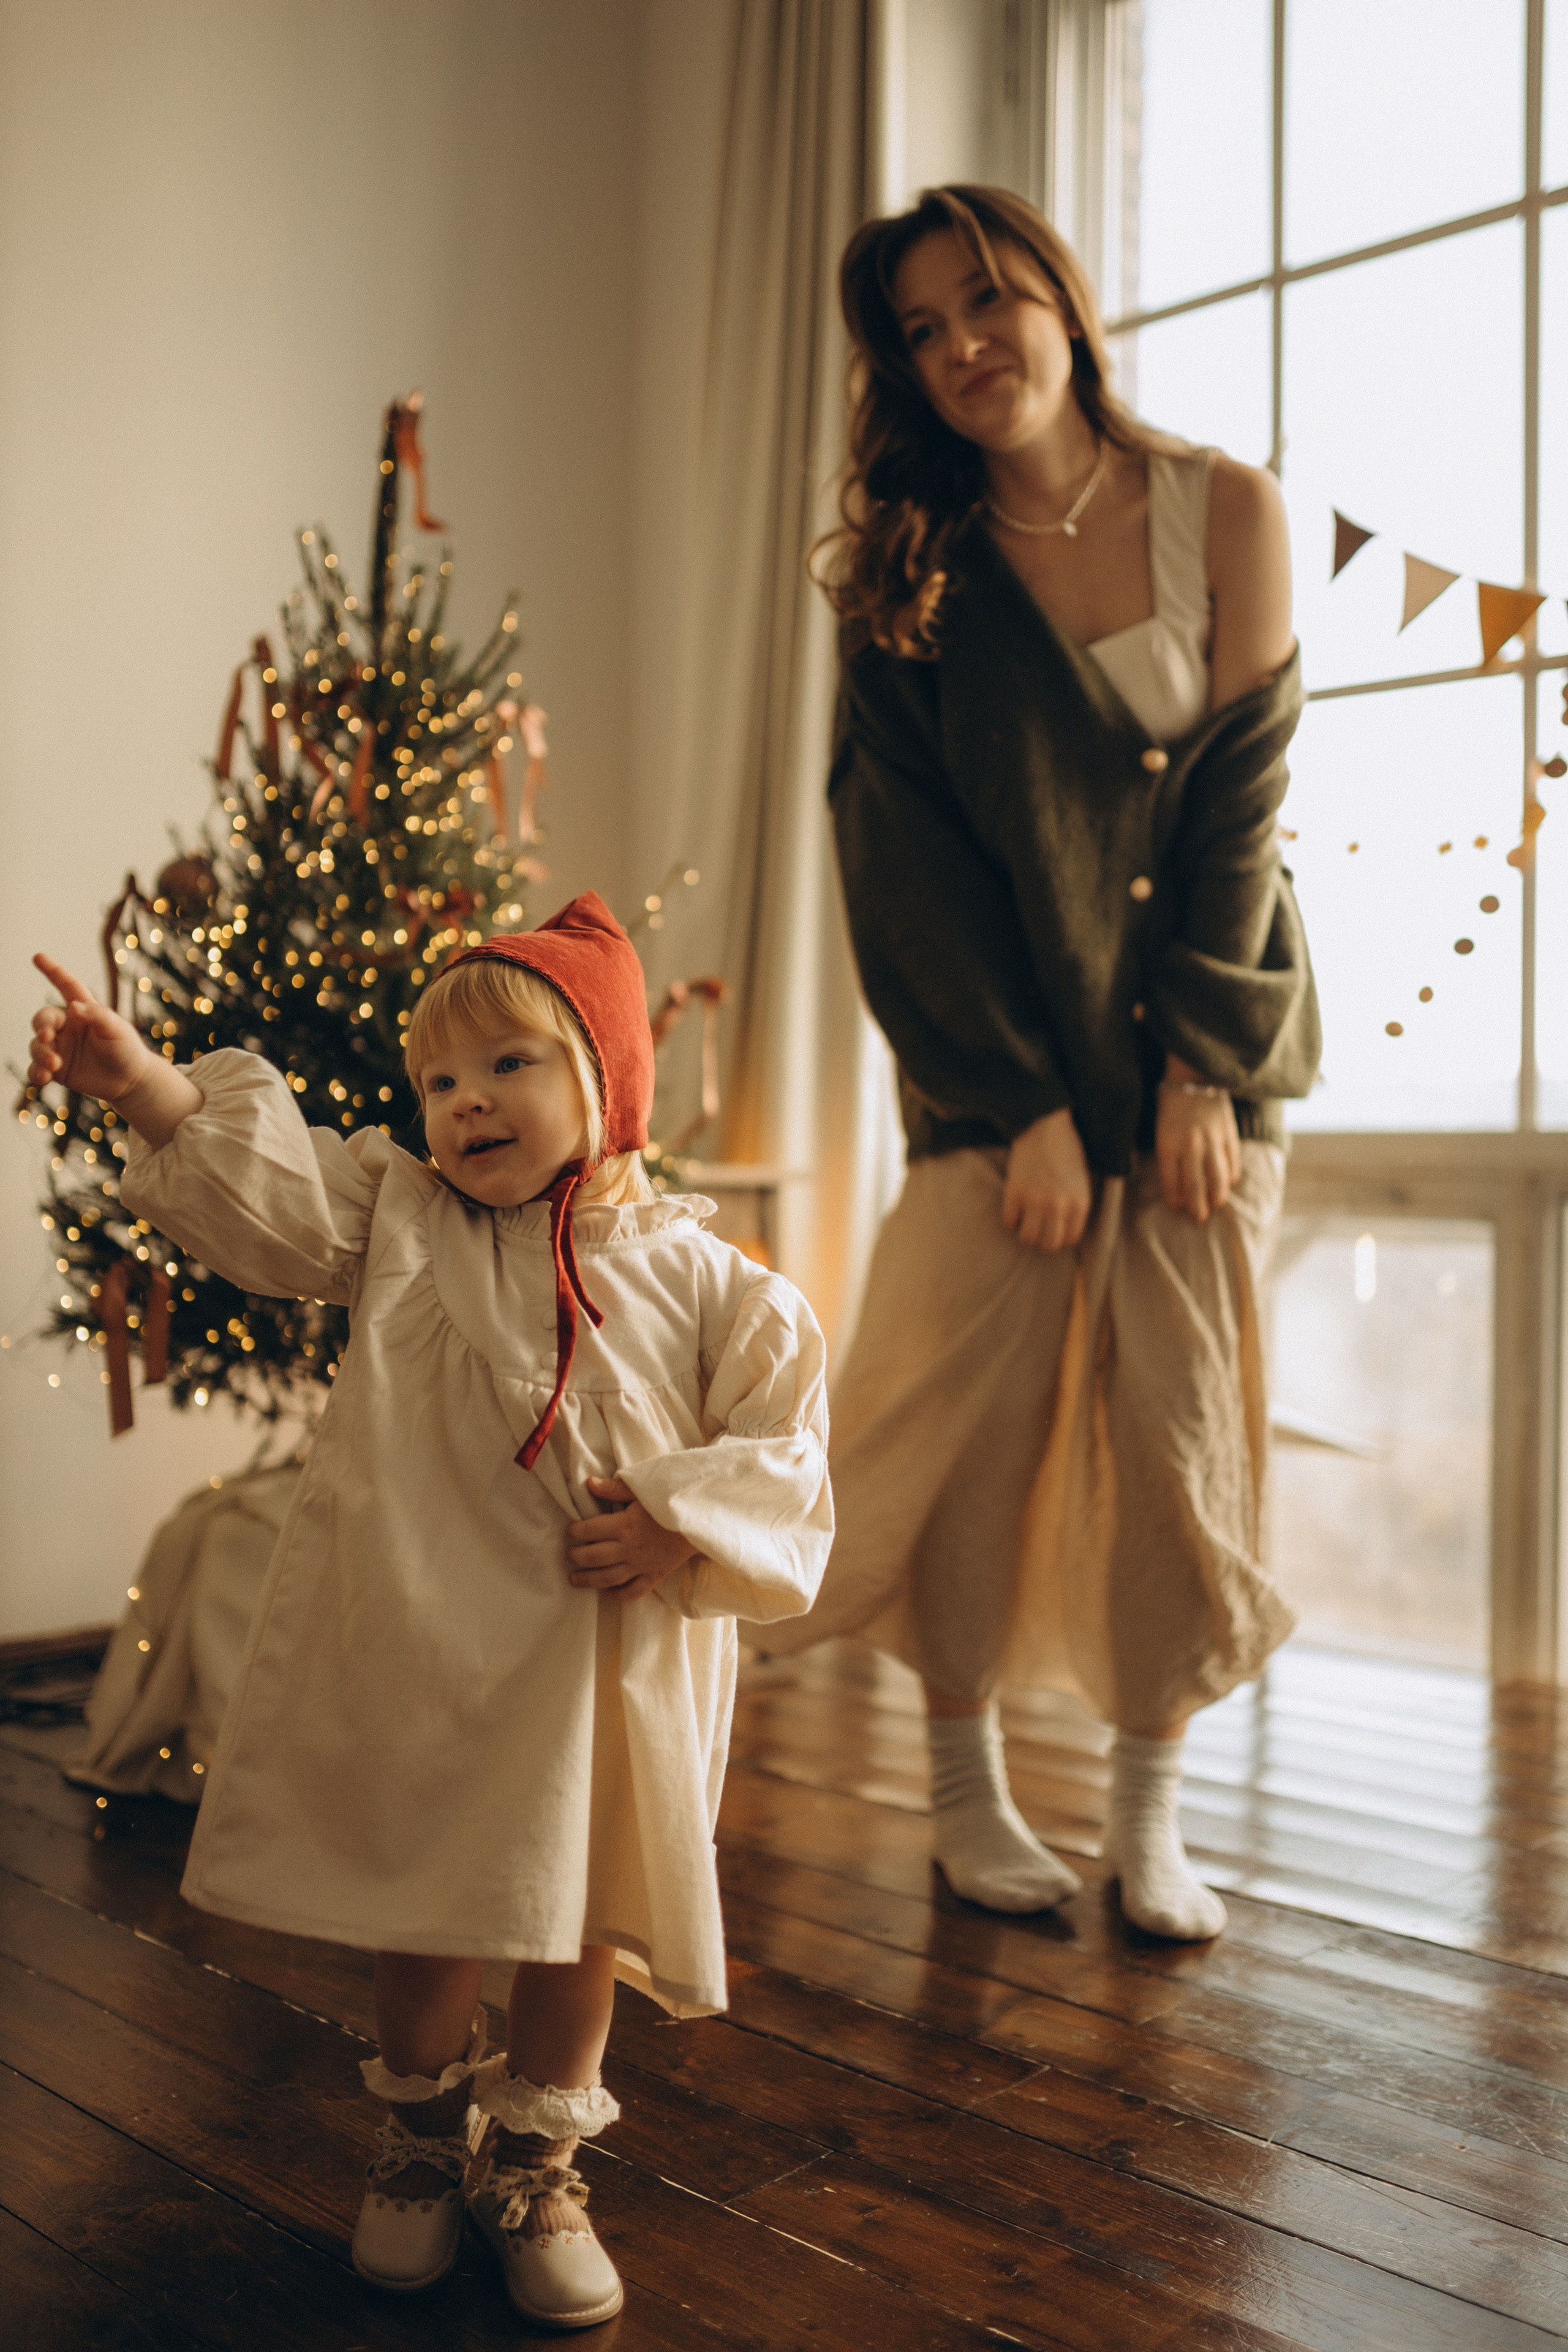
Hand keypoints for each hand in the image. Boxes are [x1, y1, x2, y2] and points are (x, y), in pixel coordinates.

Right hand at [28, 955, 149, 1101]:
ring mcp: (60, 1048)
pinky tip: (44, 1078)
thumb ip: (97, 1015)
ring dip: (41, 1053)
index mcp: (83, 1011)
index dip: (53, 971)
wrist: (131, 1082)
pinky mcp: (57, 1070)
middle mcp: (68, 1027)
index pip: (66, 986)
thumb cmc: (127, 1050)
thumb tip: (74, 1006)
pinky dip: (36, 1072)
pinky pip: (36, 1069)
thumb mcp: (117, 1030)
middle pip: (43, 1019)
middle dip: (41, 1026)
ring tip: (54, 1065)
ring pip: (37, 1045)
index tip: (38, 956)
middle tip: (47, 1036)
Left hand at [565, 1475, 693, 1601]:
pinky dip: (618, 1595)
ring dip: (588, 1580)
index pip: (589, 1531)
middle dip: (577, 1556)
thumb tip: (589, 1483)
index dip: (575, 1531)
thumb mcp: (644, 1490)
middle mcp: (629, 1548)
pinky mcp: (655, 1576)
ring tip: (574, 1578)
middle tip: (569, 1554)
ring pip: (608, 1578)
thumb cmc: (673, 1502)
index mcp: (625, 1525)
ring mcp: (641, 1565)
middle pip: (594, 1557)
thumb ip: (615, 1489)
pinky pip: (633, 1591)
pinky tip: (607, 1592)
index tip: (570, 1529)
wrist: (702, 1521)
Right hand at [1002, 1107, 1091, 1251]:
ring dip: (1025, 1233)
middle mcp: (1059, 1206)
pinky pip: (1009, 1220)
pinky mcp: (1014, 1193)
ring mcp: (1035, 1201)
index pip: (1070, 1239)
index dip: (1061, 1238)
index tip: (1054, 1232)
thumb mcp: (1083, 1178)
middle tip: (1038, 1231)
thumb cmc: (1067, 1148)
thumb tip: (1066, 1225)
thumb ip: (1076, 1203)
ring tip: (1025, 1223)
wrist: (1044, 1125)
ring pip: (1027, 1237)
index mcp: (1080, 1203)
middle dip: (1043, 1240)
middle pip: (1048, 1243)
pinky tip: (1015, 1210)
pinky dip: (1011, 1219)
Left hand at [1156, 1058, 1240, 1222]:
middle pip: (1195, 1183)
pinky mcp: (1229, 1132)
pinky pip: (1232, 1160)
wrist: (1194, 1074)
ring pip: (1217, 1176)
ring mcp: (1212, 1139)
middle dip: (1196, 1205)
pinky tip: (1230, 1183)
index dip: (1175, 1197)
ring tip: (1215, 1205)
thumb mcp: (1161, 1129)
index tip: (1177, 1207)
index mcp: (1168, 1143)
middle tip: (1198, 1218)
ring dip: (1217, 1195)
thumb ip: (1168, 1154)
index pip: (1171, 1179)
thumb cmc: (1172, 1104)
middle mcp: (1190, 1144)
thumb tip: (1176, 1182)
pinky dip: (1232, 1174)